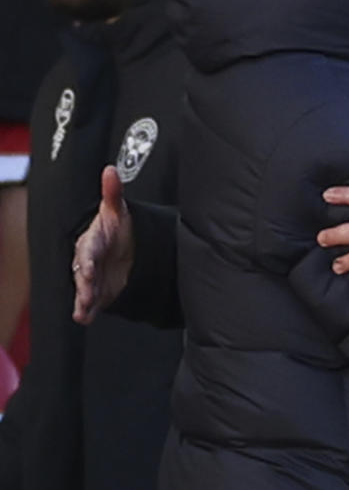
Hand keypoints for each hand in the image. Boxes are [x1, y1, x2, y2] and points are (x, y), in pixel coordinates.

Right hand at [72, 165, 133, 324]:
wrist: (124, 249)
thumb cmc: (116, 229)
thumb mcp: (117, 211)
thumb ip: (113, 194)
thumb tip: (110, 170)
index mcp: (91, 241)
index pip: (88, 250)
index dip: (88, 259)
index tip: (91, 268)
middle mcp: (88, 261)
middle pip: (83, 273)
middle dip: (85, 283)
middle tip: (88, 291)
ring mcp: (92, 279)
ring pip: (83, 290)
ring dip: (83, 300)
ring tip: (83, 311)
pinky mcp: (97, 293)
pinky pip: (89, 304)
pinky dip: (86, 312)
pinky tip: (85, 319)